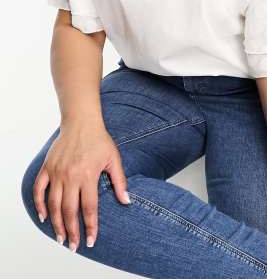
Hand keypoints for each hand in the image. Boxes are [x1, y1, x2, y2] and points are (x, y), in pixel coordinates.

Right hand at [32, 124, 129, 251]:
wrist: (81, 122)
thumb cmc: (99, 140)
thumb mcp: (114, 158)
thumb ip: (120, 181)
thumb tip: (127, 201)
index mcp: (88, 175)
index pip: (89, 208)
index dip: (90, 226)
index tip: (90, 241)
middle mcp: (71, 176)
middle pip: (69, 210)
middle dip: (72, 231)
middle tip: (73, 246)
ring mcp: (57, 172)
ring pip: (53, 204)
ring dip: (56, 223)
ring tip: (60, 237)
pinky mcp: (47, 167)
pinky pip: (39, 189)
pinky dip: (39, 204)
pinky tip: (44, 217)